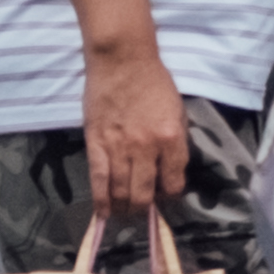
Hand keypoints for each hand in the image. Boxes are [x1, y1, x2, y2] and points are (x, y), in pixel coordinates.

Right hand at [83, 58, 188, 225]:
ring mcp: (119, 147)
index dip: (170, 195)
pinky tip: (103, 214)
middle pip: (145, 193)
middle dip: (145, 209)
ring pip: (121, 191)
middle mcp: (147, 147)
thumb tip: (168, 171)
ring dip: (124, 208)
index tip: (165, 196)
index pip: (174, 182)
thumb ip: (174, 143)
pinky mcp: (96, 143)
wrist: (122, 59)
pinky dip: (101, 200)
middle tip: (142, 212)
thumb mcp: (177, 112)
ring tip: (124, 214)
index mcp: (172, 138)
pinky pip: (98, 179)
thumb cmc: (154, 81)